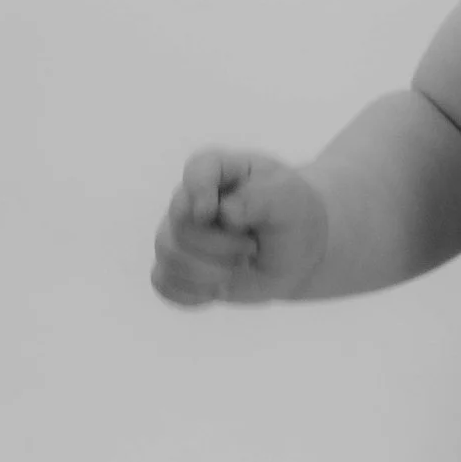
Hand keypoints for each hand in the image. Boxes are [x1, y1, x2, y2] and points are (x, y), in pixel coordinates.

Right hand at [152, 144, 330, 306]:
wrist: (297, 250)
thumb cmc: (292, 215)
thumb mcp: (288, 199)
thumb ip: (259, 197)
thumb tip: (223, 214)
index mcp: (217, 169)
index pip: (196, 171)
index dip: (200, 192)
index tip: (215, 213)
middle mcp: (190, 198)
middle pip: (179, 224)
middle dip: (220, 246)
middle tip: (251, 248)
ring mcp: (179, 233)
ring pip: (168, 256)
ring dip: (209, 272)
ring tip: (239, 267)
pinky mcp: (177, 267)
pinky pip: (163, 283)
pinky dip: (191, 292)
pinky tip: (217, 289)